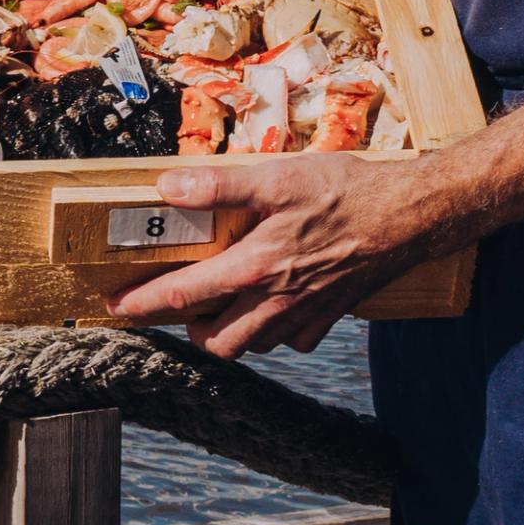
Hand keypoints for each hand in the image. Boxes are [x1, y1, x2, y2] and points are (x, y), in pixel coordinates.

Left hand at [106, 154, 441, 355]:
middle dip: (191, 332)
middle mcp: (276, 302)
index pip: (182, 295)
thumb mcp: (277, 178)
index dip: (142, 304)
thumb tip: (168, 188)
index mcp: (254, 268)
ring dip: (232, 332)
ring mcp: (305, 314)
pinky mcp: (331, 316)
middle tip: (179, 309)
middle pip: (217, 343)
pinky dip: (278, 330)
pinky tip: (276, 304)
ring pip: (255, 345)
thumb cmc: (344, 192)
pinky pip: (295, 340)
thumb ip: (218, 187)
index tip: (115, 307)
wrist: (408, 216)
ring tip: (224, 304)